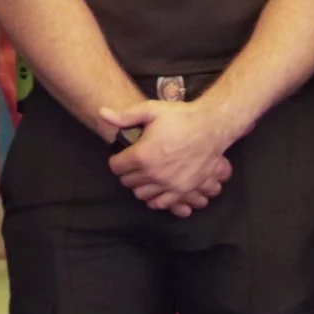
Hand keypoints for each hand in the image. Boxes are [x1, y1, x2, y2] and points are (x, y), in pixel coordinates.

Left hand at [100, 99, 235, 214]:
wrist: (211, 127)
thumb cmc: (181, 117)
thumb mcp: (151, 110)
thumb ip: (124, 116)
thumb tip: (102, 114)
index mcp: (142, 154)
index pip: (116, 167)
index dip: (116, 160)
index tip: (122, 156)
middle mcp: (153, 173)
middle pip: (127, 182)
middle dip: (127, 173)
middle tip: (133, 164)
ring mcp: (169, 184)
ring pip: (141, 194)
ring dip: (140, 186)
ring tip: (145, 175)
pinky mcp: (182, 190)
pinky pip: (161, 203)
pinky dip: (155, 198)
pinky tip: (156, 188)